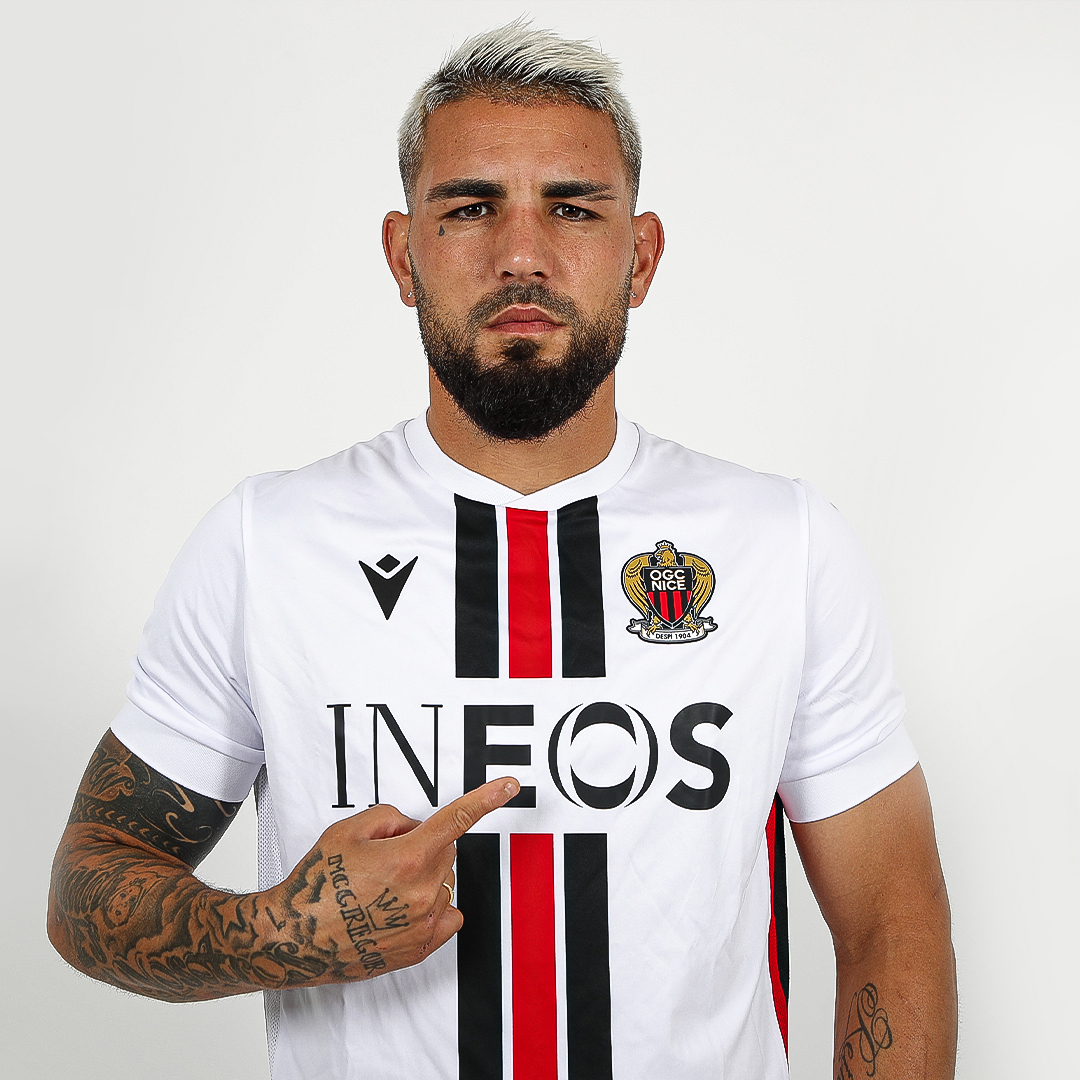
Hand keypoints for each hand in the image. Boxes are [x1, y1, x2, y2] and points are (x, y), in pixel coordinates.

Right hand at [262, 776, 518, 981]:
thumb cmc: (317, 884)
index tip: (509, 786)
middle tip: (386, 857)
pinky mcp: (420, 946)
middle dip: (423, 845)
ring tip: (382, 889)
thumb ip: (390, 818)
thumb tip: (412, 828)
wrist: (297, 937)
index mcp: (409, 857)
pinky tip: (402, 907)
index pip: (457, 819)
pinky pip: (448, 914)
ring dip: (424, 877)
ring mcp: (424, 922)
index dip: (487, 799)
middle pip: (446, 851)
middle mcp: (423, 891)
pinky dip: (432, 905)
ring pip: (444, 881)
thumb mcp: (348, 830)